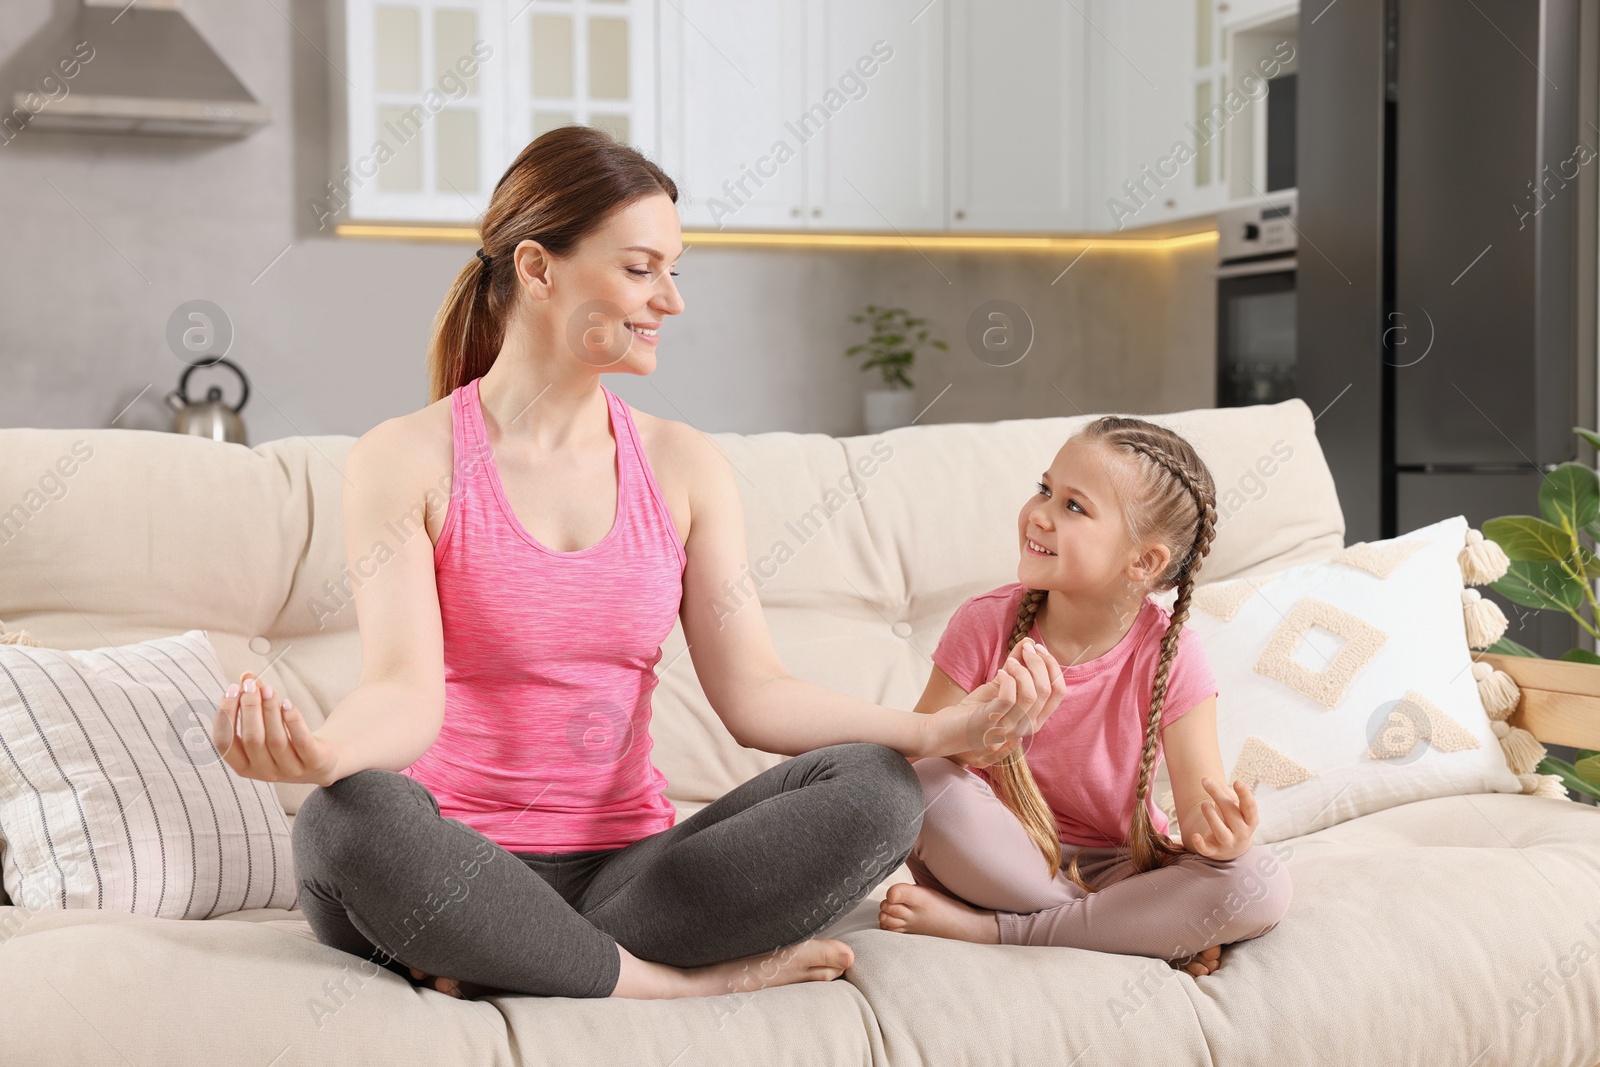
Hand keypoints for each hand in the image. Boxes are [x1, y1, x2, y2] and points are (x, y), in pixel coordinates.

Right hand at [212, 671, 340, 786]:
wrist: (321, 762)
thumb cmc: (286, 740)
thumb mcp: (266, 726)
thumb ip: (254, 702)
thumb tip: (246, 676)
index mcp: (244, 766)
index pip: (224, 743)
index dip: (225, 715)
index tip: (232, 689)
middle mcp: (264, 772)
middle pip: (252, 739)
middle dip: (249, 708)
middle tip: (251, 685)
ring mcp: (290, 770)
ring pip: (276, 739)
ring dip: (270, 710)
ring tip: (268, 689)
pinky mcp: (314, 763)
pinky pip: (301, 741)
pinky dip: (292, 720)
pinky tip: (287, 703)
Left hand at [921, 637, 1064, 761]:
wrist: (947, 730)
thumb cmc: (975, 710)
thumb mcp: (1001, 686)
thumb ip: (1017, 667)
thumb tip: (1028, 642)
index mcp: (1035, 719)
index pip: (1058, 691)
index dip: (1052, 666)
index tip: (1037, 648)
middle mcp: (1026, 727)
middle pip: (1047, 689)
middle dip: (1038, 662)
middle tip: (1025, 648)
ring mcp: (1009, 727)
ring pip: (1031, 694)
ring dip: (1022, 670)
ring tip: (1009, 662)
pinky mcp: (991, 723)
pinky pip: (1009, 698)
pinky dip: (1007, 680)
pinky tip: (999, 673)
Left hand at [1185, 777, 1258, 861]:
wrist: (1232, 846)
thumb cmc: (1233, 817)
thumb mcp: (1233, 804)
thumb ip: (1223, 791)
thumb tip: (1208, 781)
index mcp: (1250, 819)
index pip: (1250, 807)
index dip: (1245, 795)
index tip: (1238, 782)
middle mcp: (1242, 832)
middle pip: (1231, 814)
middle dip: (1218, 797)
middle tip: (1206, 782)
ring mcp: (1229, 843)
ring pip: (1221, 832)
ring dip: (1211, 817)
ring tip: (1204, 803)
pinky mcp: (1215, 851)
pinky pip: (1208, 850)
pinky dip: (1200, 844)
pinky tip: (1195, 836)